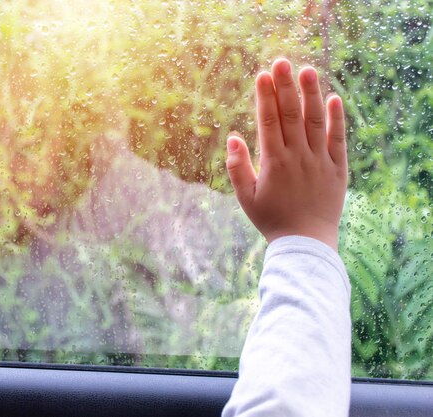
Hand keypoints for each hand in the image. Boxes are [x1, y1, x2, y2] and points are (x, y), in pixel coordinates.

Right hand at [226, 58, 347, 249]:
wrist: (305, 243)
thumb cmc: (271, 220)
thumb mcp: (246, 197)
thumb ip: (237, 167)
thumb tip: (233, 137)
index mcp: (274, 163)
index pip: (269, 122)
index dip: (266, 97)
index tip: (262, 75)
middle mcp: (298, 157)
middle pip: (291, 115)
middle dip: (285, 86)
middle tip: (281, 62)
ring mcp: (319, 161)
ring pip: (315, 121)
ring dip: (310, 94)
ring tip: (306, 70)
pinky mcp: (337, 169)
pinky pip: (337, 139)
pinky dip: (336, 119)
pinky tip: (333, 99)